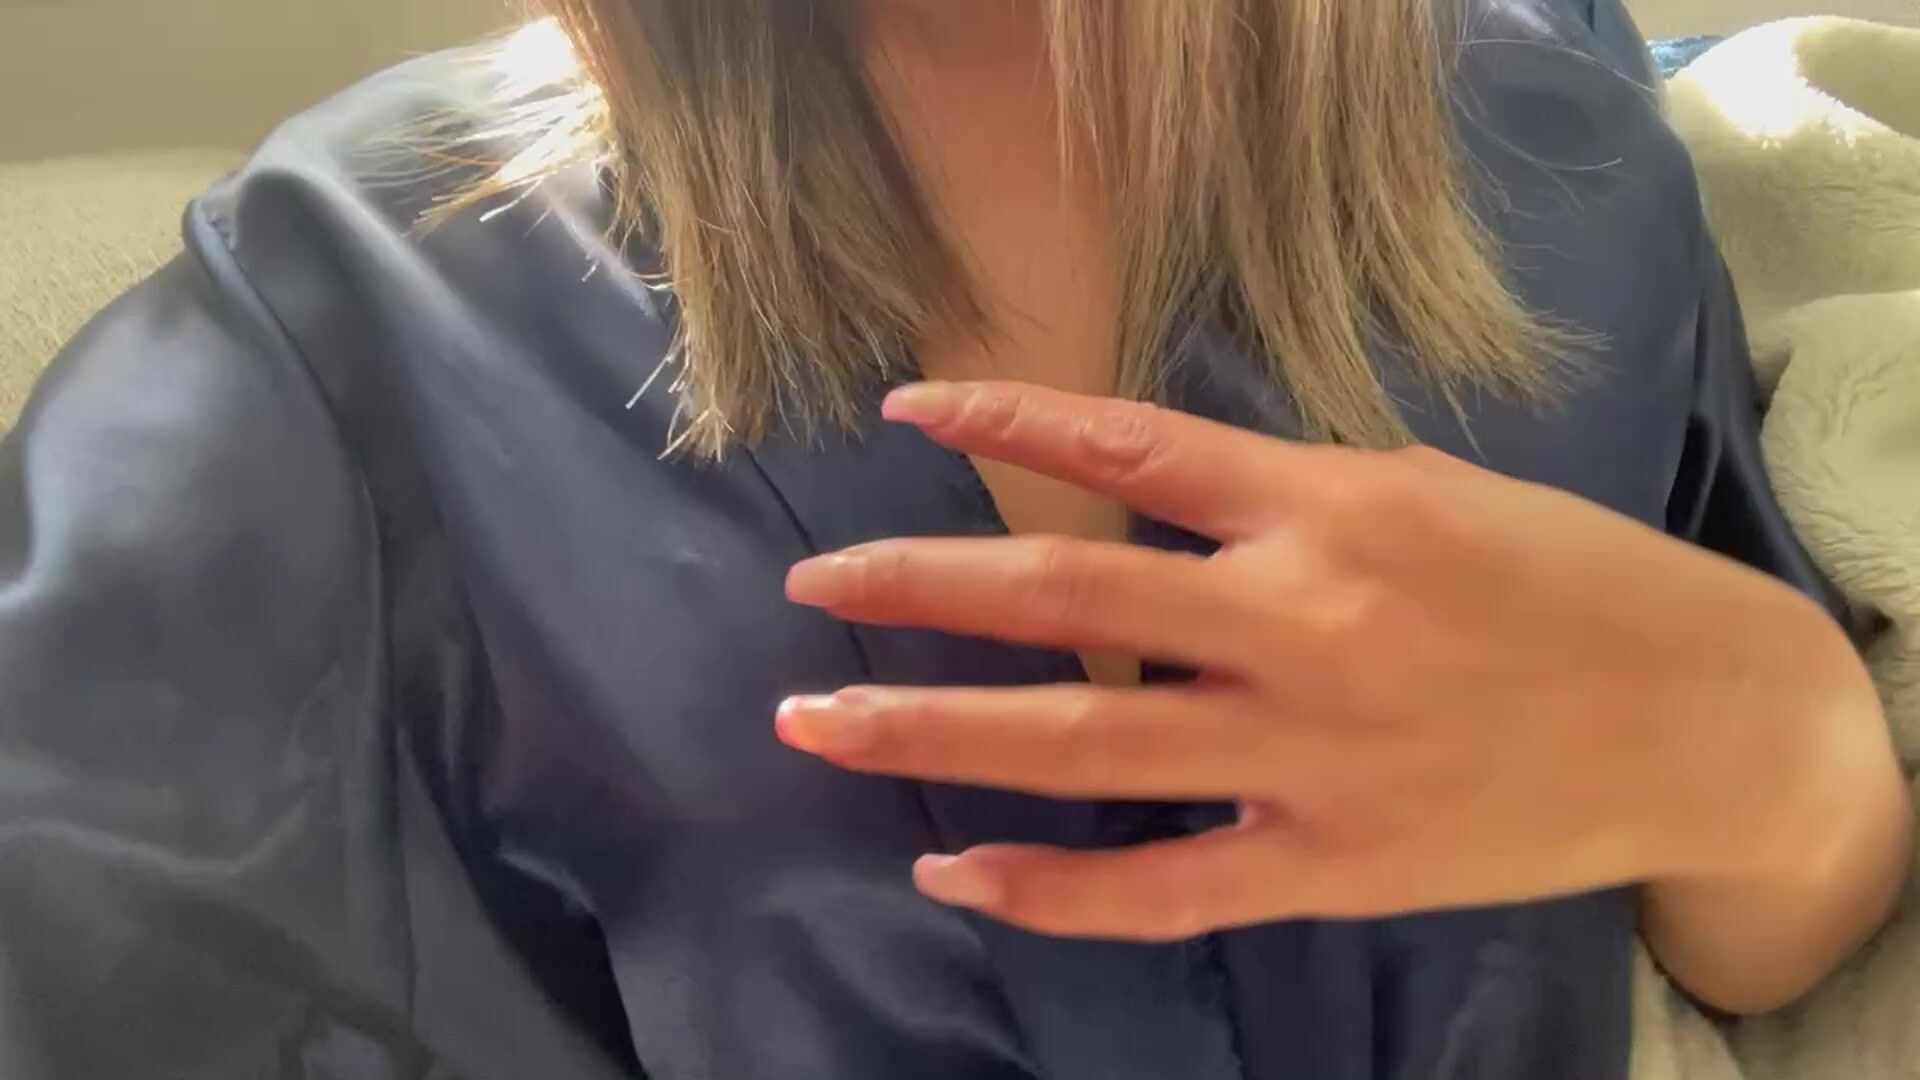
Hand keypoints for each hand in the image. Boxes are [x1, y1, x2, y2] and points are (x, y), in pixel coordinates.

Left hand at [777, 381, 1868, 941]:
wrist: (1704, 720)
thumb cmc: (1564, 584)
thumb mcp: (1424, 491)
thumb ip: (1281, 497)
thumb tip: (1144, 500)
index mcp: (1328, 510)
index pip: (1126, 449)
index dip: (1003, 422)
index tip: (909, 409)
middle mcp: (1301, 622)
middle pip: (1065, 598)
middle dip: (919, 588)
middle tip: (815, 589)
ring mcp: (1306, 753)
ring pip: (1080, 745)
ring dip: (932, 731)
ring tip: (818, 720)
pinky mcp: (1327, 862)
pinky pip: (1158, 886)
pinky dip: (1046, 886)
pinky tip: (954, 868)